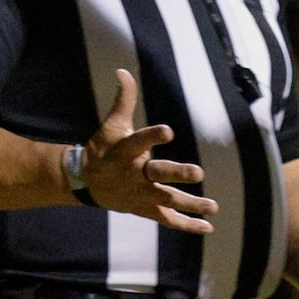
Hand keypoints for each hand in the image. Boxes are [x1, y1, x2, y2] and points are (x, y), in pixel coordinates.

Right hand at [80, 70, 217, 231]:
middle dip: (177, 174)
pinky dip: (187, 224)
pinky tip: (208, 227)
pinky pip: (167, 219)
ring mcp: (140, 194)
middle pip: (157, 174)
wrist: (85, 183)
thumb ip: (124, 100)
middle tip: (198, 172)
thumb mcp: (111, 125)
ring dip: (191, 204)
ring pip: (167, 199)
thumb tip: (123, 71)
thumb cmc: (104, 149)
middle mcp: (134, 174)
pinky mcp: (146, 209)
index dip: (152, 137)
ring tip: (213, 206)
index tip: (168, 131)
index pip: (138, 142)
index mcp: (124, 152)